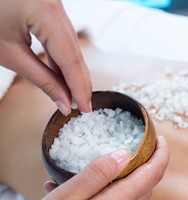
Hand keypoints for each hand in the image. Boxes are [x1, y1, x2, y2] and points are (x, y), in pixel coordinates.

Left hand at [0, 0, 90, 114]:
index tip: (84, 108)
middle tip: (82, 106)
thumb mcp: (9, 53)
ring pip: (72, 44)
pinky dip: (64, 57)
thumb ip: (41, 79)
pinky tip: (65, 76)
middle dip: (79, 82)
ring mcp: (55, 4)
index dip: (79, 87)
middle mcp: (56, 5)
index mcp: (45, 12)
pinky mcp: (50, 7)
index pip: (70, 59)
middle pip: (75, 51)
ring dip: (73, 72)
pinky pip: (63, 36)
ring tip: (74, 96)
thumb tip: (64, 102)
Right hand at [6, 136, 169, 199]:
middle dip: (147, 165)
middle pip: (145, 187)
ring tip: (100, 168)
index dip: (161, 154)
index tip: (161, 139)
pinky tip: (82, 194)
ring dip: (126, 180)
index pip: (152, 175)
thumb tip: (124, 154)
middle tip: (135, 147)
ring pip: (132, 199)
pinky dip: (110, 196)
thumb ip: (96, 175)